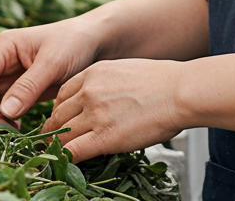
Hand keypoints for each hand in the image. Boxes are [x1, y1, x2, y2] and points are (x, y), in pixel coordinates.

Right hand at [0, 18, 100, 126]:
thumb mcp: (53, 63)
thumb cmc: (74, 43)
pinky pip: (0, 108)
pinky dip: (3, 120)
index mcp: (5, 47)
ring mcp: (8, 75)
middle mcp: (1, 60)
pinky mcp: (17, 89)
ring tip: (10, 134)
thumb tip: (5, 112)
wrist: (94, 42)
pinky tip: (16, 129)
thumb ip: (29, 86)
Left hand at [43, 58, 184, 162]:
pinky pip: (73, 151)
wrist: (180, 92)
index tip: (61, 121)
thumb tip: (95, 101)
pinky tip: (70, 163)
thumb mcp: (124, 70)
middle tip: (56, 141)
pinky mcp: (104, 136)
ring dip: (58, 147)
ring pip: (61, 135)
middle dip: (55, 130)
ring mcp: (95, 113)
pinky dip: (67, 159)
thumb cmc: (161, 82)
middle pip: (57, 115)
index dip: (59, 111)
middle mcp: (90, 90)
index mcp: (94, 72)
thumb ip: (103, 83)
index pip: (62, 94)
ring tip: (59, 155)